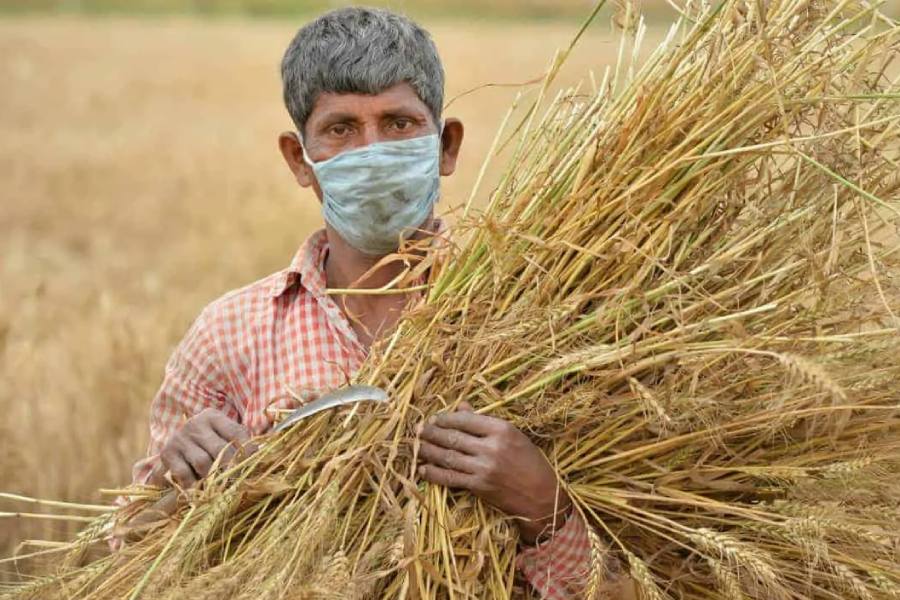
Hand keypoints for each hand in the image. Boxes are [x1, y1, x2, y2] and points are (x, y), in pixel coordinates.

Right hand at [151, 408, 254, 488]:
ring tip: (220, 487)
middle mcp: (195, 423)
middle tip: (239, 482)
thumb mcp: (222, 436)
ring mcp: (180, 438)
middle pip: (221, 450)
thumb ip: (240, 443)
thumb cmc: (206, 444)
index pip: (236, 432)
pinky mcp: (167, 454)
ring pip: (203, 463)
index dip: (248, 450)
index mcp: (213, 416)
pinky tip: (200, 490)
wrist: (175, 447)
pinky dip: (194, 485)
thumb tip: (260, 457)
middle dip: (232, 469)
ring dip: (213, 478)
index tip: (255, 464)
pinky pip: (185, 474)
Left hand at [417, 403, 570, 544]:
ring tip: (416, 445)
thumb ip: (485, 422)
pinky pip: (450, 478)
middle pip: (454, 437)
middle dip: (432, 433)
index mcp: (502, 430)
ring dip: (429, 451)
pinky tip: (423, 469)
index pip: (466, 420)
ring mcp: (484, 468)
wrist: (542, 496)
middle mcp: (491, 448)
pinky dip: (434, 473)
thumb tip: (461, 406)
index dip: (446, 418)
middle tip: (418, 429)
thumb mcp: (513, 436)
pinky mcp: (479, 487)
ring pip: (448, 456)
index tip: (434, 418)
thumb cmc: (531, 462)